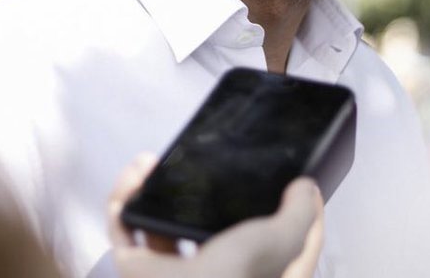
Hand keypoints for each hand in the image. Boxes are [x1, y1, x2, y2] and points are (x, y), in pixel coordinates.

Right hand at [107, 154, 323, 277]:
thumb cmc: (232, 277)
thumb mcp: (280, 242)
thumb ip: (300, 216)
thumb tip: (306, 190)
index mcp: (250, 274)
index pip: (270, 247)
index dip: (273, 213)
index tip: (273, 180)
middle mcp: (210, 275)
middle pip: (204, 229)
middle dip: (195, 192)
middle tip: (194, 166)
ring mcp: (170, 273)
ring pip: (159, 225)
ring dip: (152, 189)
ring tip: (153, 163)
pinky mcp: (135, 267)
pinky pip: (125, 227)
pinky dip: (123, 199)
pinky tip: (135, 174)